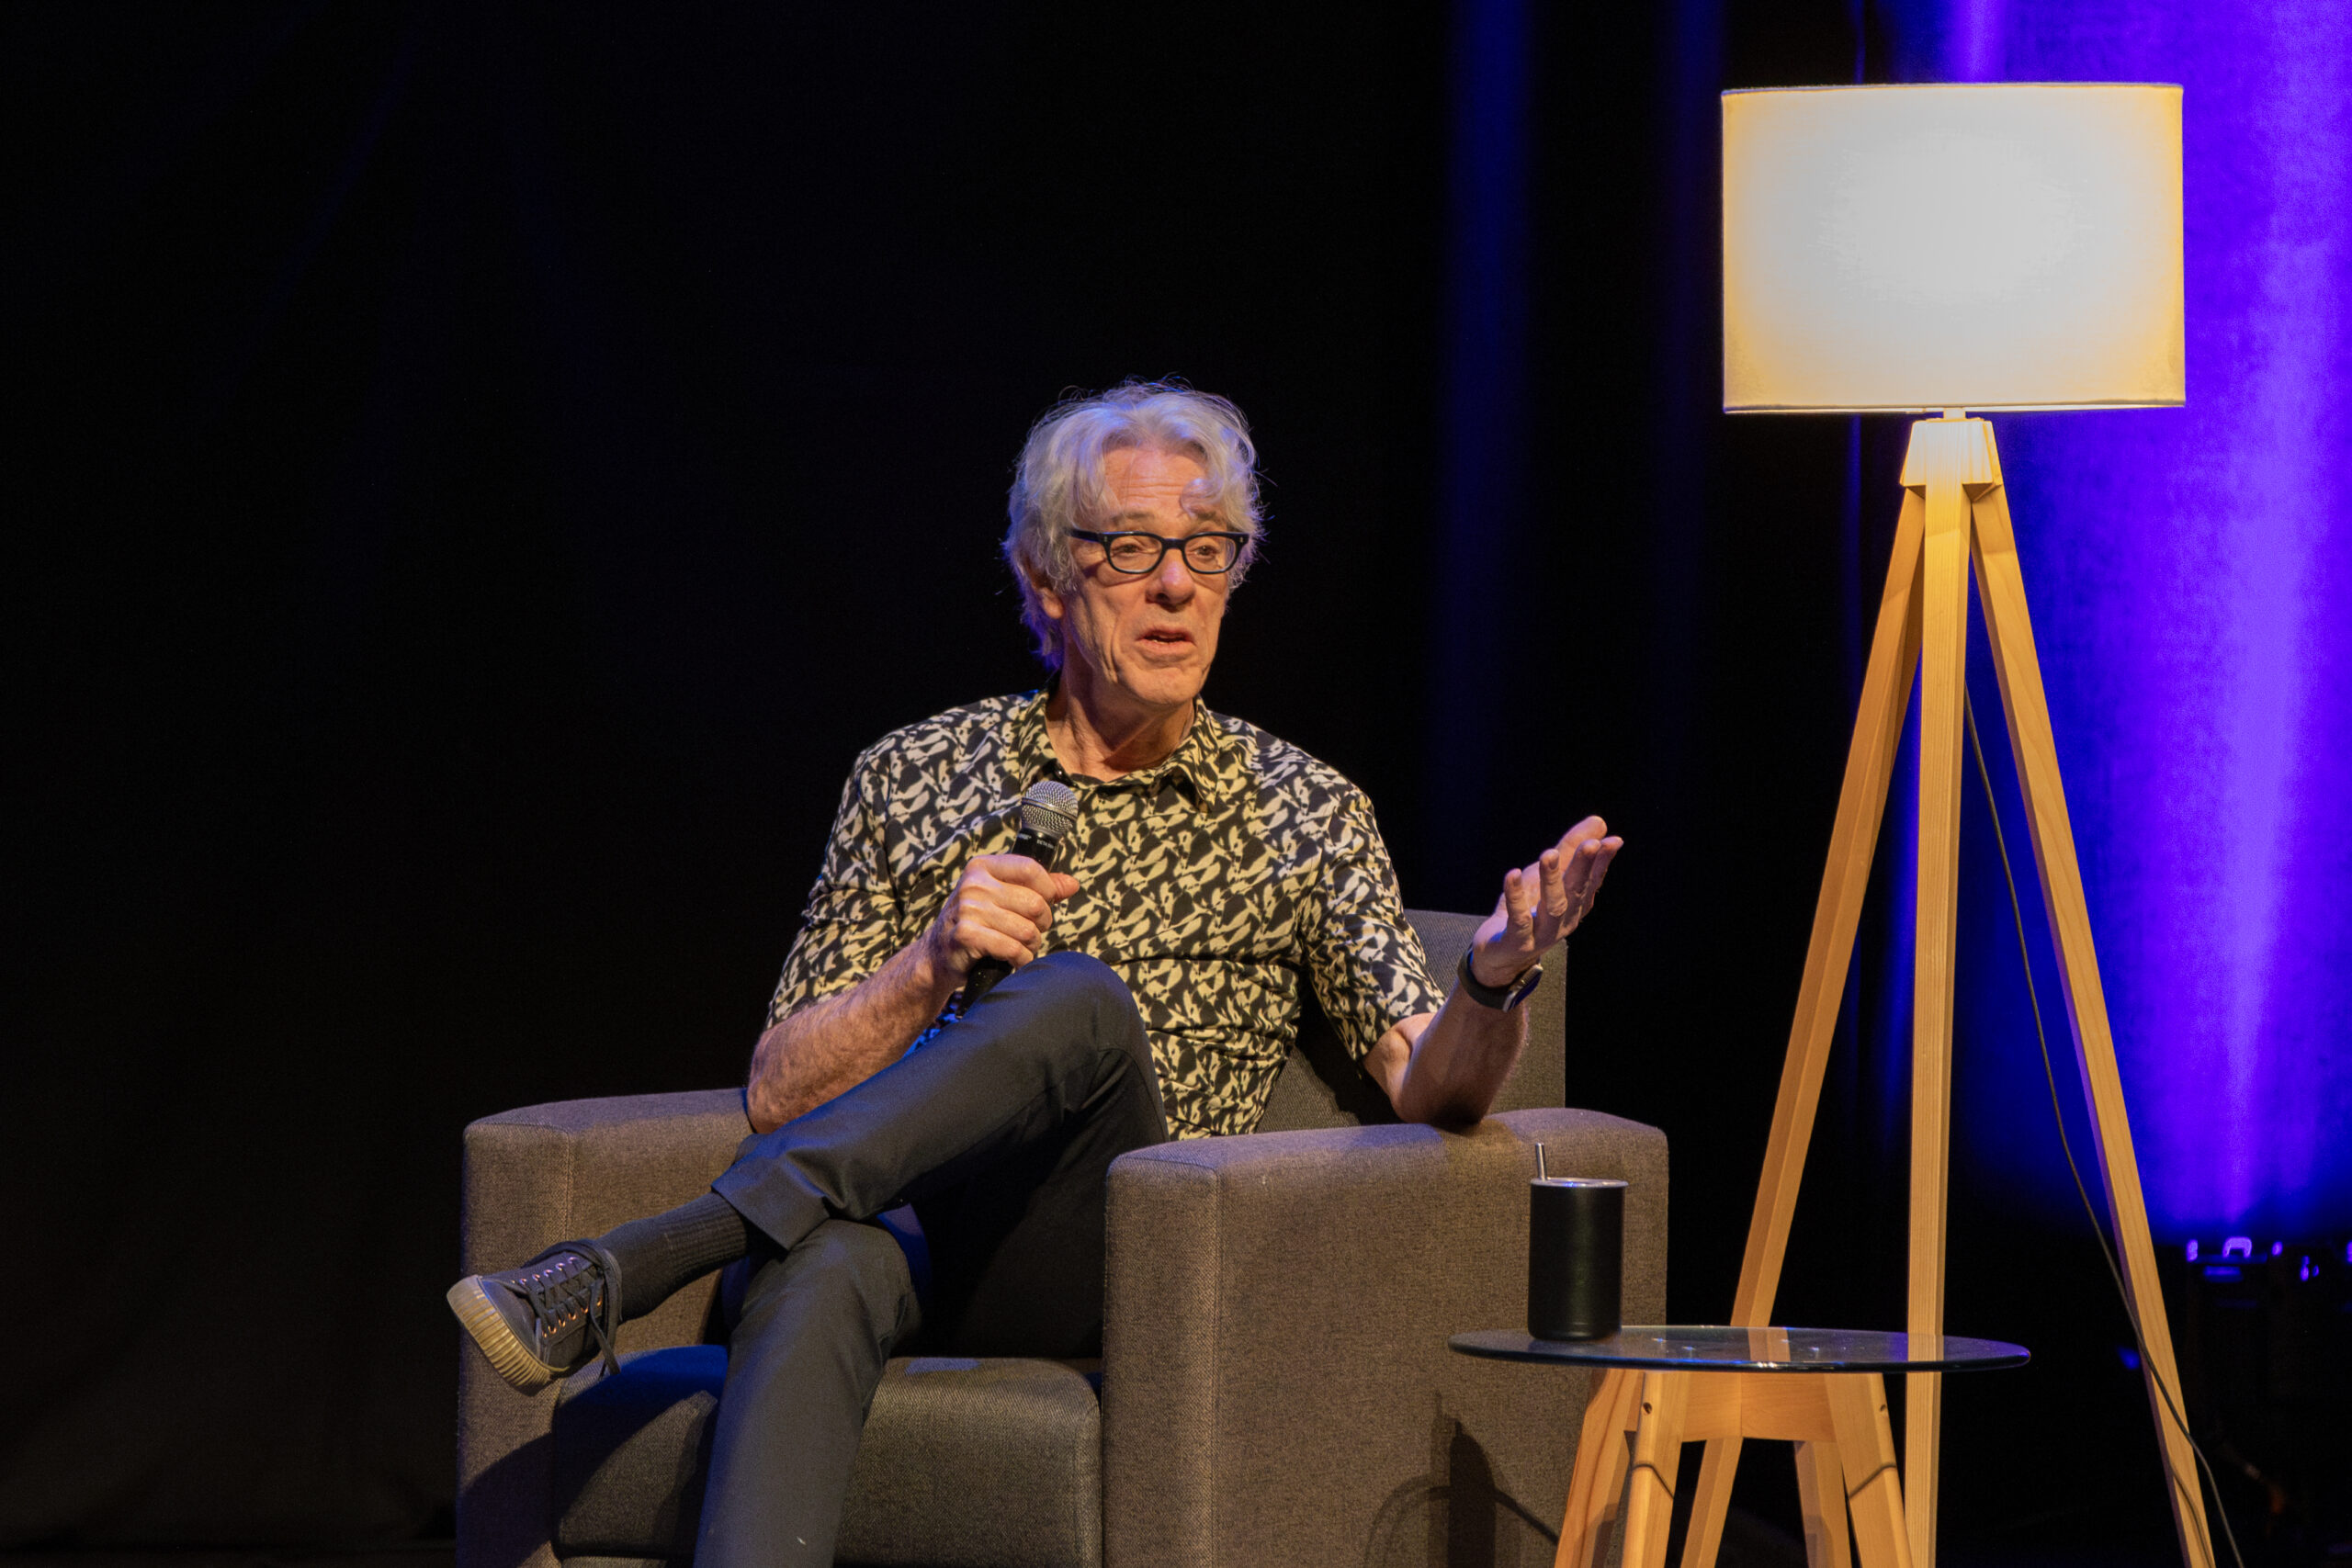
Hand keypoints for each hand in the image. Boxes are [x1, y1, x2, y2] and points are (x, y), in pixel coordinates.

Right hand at [922, 854, 1080, 983]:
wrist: (938, 955)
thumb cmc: (978, 923)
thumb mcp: (1002, 898)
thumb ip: (1038, 888)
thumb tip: (1072, 884)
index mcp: (983, 867)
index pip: (1030, 869)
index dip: (1048, 889)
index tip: (1047, 903)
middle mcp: (973, 884)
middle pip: (1035, 903)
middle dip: (1042, 924)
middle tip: (1032, 932)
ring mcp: (967, 909)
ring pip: (1027, 929)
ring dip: (1031, 945)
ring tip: (1021, 947)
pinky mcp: (966, 936)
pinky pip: (1012, 948)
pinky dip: (1021, 959)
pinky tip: (1014, 959)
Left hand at [1468, 816, 1622, 985]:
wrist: (1499, 953)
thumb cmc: (1527, 909)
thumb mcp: (1547, 876)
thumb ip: (1570, 849)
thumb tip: (1600, 821)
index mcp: (1575, 906)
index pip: (1592, 881)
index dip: (1602, 862)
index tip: (1612, 841)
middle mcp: (1564, 920)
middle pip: (1576, 892)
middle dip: (1582, 867)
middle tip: (1589, 844)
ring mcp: (1542, 933)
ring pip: (1552, 906)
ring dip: (1552, 879)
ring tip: (1548, 854)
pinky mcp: (1517, 941)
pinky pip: (1518, 919)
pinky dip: (1516, 896)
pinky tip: (1513, 874)